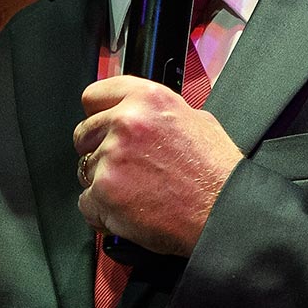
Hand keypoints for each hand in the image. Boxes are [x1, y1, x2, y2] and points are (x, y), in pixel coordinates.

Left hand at [73, 76, 242, 256]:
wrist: (222, 211)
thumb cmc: (215, 172)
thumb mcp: (195, 120)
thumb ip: (157, 113)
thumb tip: (141, 114)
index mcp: (147, 99)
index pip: (95, 95)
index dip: (98, 114)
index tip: (100, 125)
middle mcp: (126, 122)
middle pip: (84, 133)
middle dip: (99, 150)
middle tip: (126, 167)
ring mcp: (112, 157)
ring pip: (85, 170)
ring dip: (104, 183)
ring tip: (137, 192)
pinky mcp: (105, 192)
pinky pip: (86, 202)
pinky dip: (102, 211)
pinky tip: (128, 211)